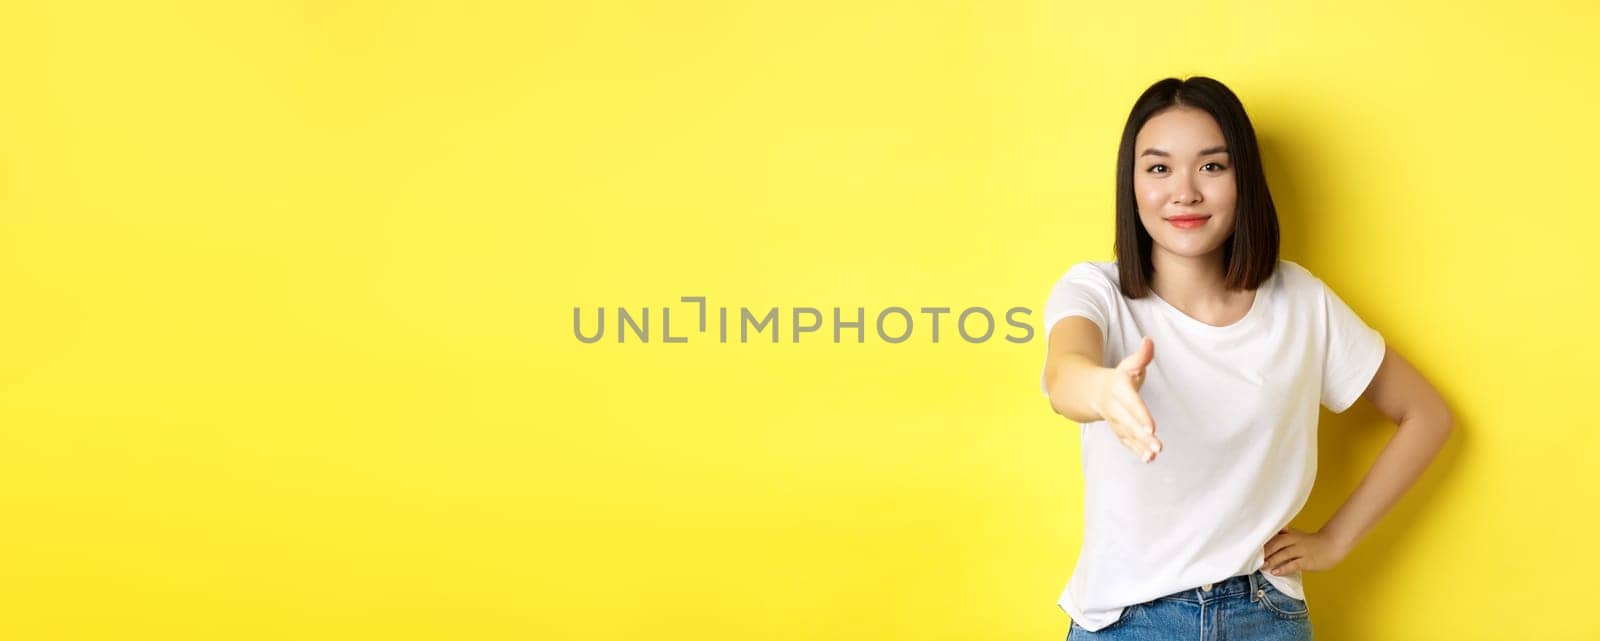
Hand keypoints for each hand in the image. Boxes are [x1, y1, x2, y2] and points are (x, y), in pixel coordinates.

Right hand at [1091, 336, 1161, 462]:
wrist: (1093, 391)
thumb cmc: (1119, 377)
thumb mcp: (1129, 364)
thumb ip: (1142, 355)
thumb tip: (1149, 340)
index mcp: (1119, 389)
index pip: (1131, 403)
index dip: (1141, 415)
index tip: (1152, 428)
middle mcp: (1115, 407)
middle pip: (1129, 423)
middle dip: (1143, 436)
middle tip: (1158, 447)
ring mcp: (1115, 420)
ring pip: (1128, 435)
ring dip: (1141, 446)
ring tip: (1154, 455)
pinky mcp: (1118, 430)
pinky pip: (1127, 442)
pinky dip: (1137, 451)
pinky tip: (1149, 459)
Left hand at [1262, 527, 1349, 574]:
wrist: (1332, 545)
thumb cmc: (1311, 542)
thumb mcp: (1296, 536)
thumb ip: (1283, 537)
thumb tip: (1266, 540)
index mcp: (1291, 534)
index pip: (1274, 537)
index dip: (1263, 543)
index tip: (1252, 549)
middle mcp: (1295, 541)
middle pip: (1277, 544)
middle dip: (1265, 552)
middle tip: (1254, 559)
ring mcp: (1302, 551)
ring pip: (1284, 554)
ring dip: (1272, 560)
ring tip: (1262, 567)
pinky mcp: (1307, 561)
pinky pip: (1294, 564)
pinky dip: (1284, 568)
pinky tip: (1276, 572)